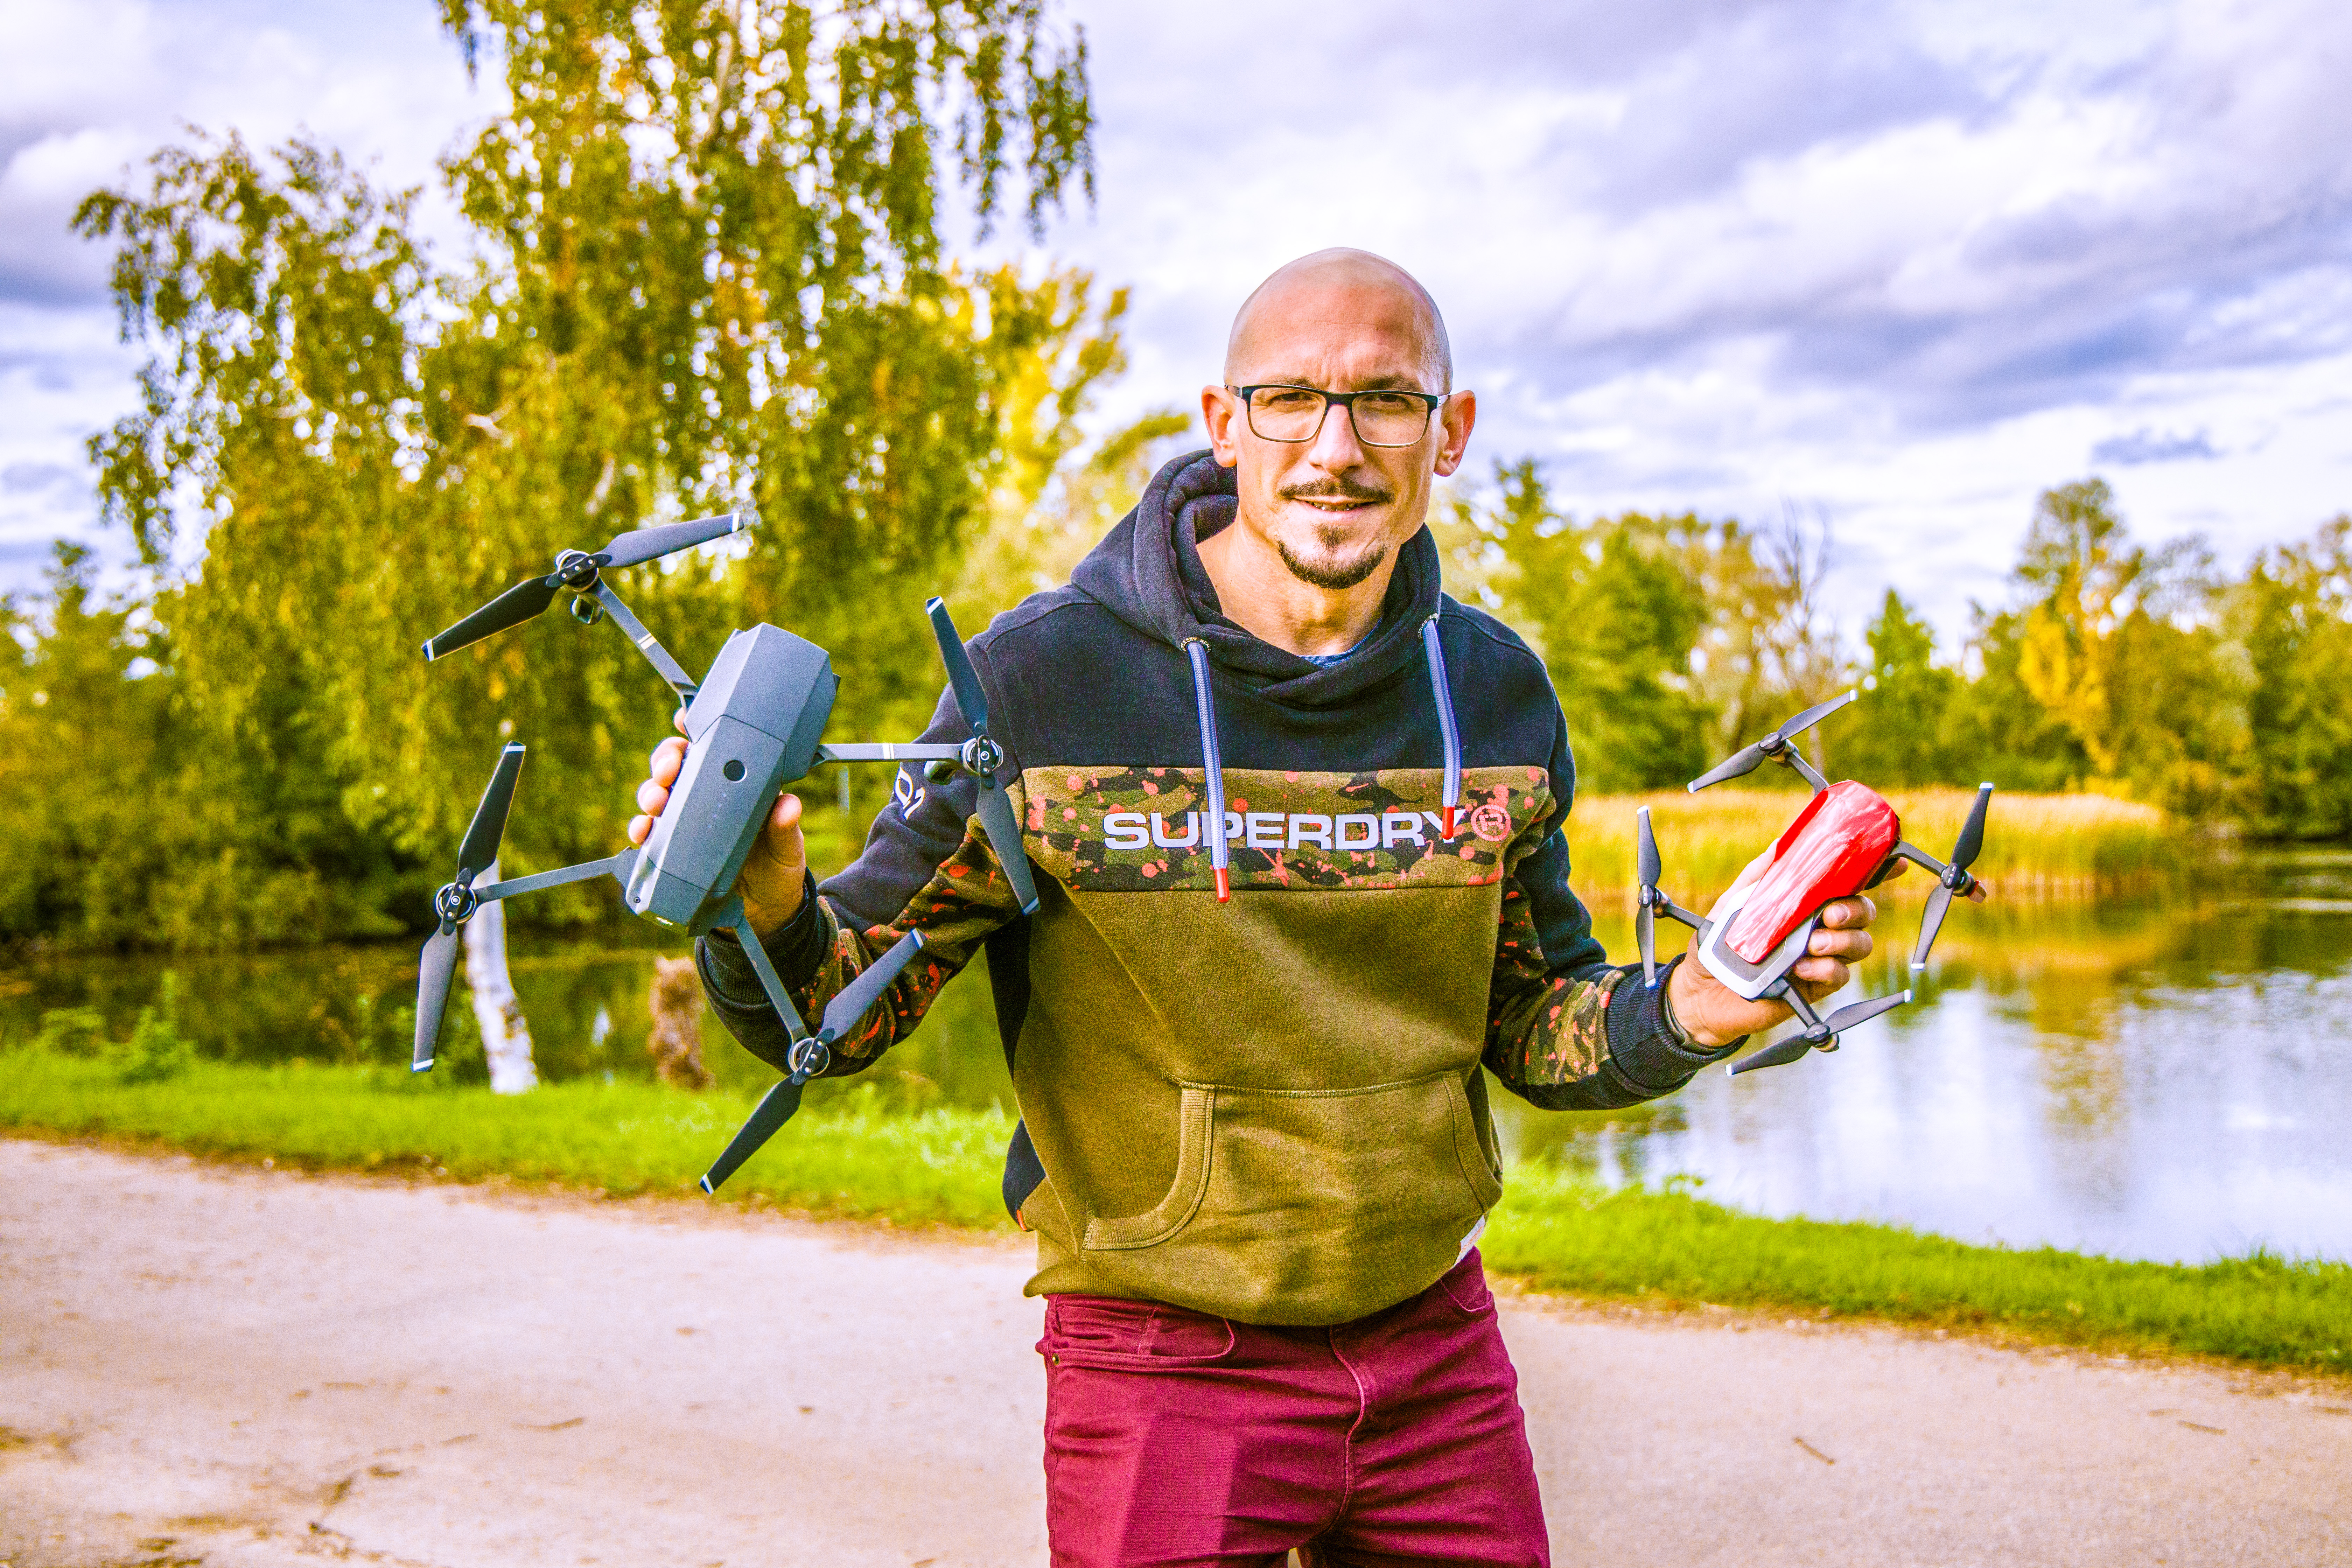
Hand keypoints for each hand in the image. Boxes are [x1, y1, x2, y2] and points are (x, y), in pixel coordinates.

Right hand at [627, 732, 806, 935]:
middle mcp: (707, 798)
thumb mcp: (788, 848)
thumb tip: (789, 804)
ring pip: (657, 794)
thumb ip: (786, 827)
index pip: (713, 748)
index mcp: (736, 785)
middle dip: (665, 761)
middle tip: (668, 771)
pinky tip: (641, 832)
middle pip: (676, 766)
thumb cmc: (779, 869)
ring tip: (656, 802)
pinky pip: (648, 833)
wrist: (764, 912)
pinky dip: (640, 828)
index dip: (694, 729)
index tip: (683, 722)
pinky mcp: (671, 849)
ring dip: (650, 793)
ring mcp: (686, 822)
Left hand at [1664, 860, 1900, 1048]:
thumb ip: (1760, 876)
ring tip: (1813, 943)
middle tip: (1831, 914)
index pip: (1848, 884)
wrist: (1701, 991)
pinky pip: (1840, 975)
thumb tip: (1781, 844)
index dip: (1877, 871)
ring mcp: (1820, 956)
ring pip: (1859, 943)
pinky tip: (1802, 968)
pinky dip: (1827, 968)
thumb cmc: (1718, 944)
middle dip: (1856, 909)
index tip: (1894, 861)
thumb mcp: (1733, 903)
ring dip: (1843, 940)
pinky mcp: (1815, 985)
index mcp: (1806, 902)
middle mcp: (1820, 927)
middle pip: (1863, 912)